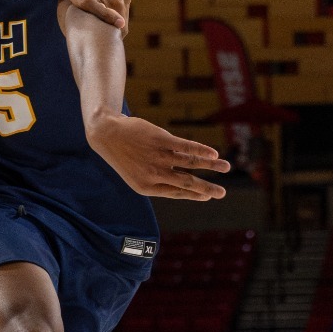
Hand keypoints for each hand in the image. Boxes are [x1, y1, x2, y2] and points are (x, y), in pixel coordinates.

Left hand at [89, 115, 230, 199]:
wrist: (106, 134)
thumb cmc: (124, 155)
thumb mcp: (135, 174)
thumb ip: (157, 180)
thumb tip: (182, 185)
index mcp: (146, 187)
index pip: (176, 193)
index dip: (194, 195)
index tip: (207, 197)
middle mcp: (153, 173)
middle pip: (187, 182)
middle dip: (207, 189)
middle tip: (222, 194)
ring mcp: (158, 156)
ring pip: (191, 163)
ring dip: (211, 165)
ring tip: (226, 167)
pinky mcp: (161, 139)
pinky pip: (186, 147)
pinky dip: (202, 150)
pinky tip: (213, 153)